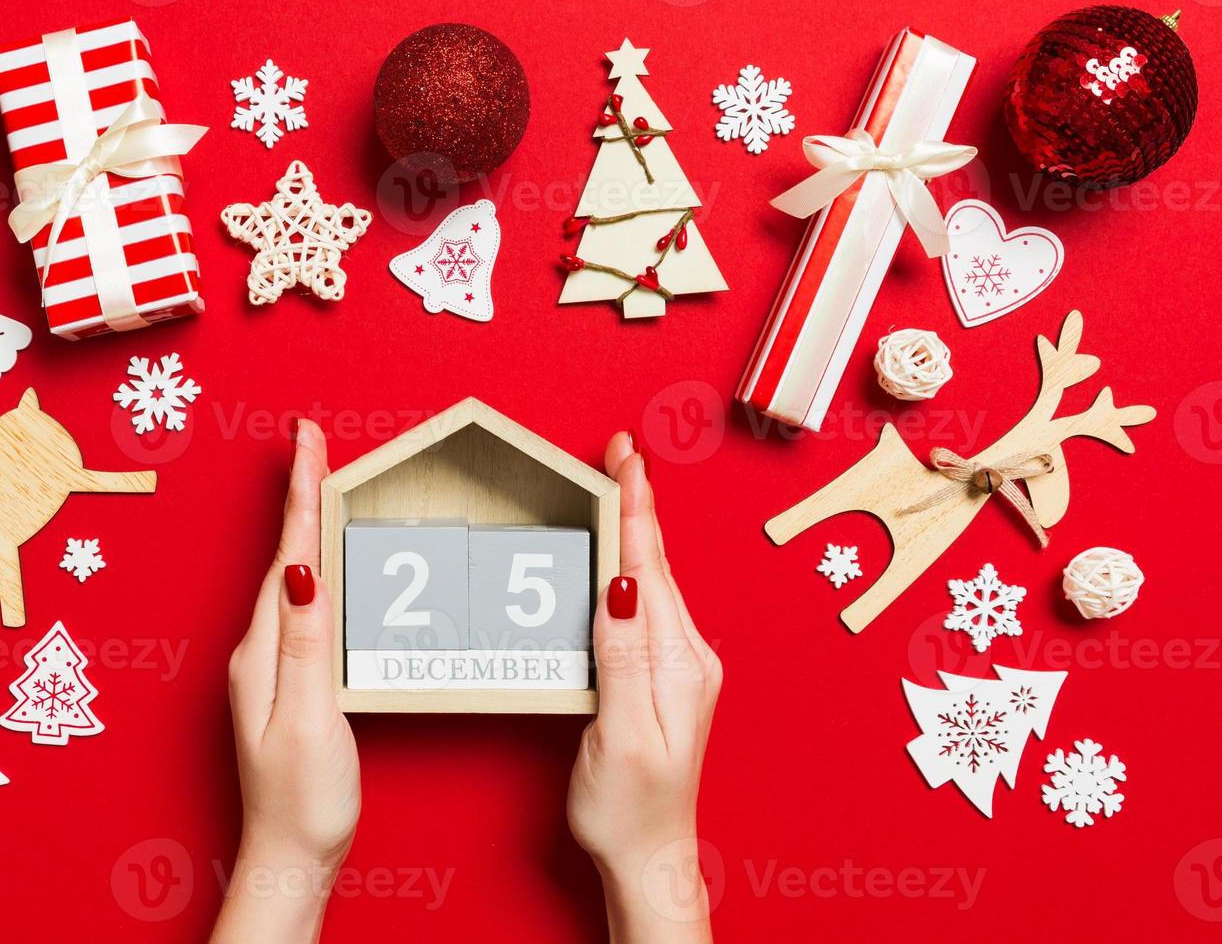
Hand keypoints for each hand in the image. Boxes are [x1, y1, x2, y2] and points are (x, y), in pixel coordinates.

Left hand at [213, 421, 359, 943]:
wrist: (290, 856)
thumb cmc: (305, 799)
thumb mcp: (311, 718)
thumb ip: (309, 642)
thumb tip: (303, 568)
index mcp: (266, 650)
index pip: (290, 554)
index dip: (302, 493)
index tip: (306, 438)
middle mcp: (260, 649)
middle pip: (286, 554)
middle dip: (301, 493)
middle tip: (311, 440)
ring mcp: (270, 665)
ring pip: (291, 576)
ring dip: (304, 524)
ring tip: (318, 479)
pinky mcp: (286, 680)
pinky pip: (299, 605)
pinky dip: (311, 566)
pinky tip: (320, 561)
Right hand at [567, 433, 721, 942]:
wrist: (649, 855)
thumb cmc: (629, 806)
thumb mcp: (623, 733)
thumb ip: (623, 656)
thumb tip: (621, 585)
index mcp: (677, 662)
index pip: (650, 568)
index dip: (634, 509)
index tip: (626, 460)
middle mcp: (686, 655)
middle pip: (655, 563)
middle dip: (637, 502)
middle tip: (620, 449)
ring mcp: (678, 665)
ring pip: (652, 579)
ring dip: (635, 528)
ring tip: (619, 482)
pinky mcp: (662, 677)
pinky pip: (646, 605)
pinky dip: (632, 565)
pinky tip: (622, 553)